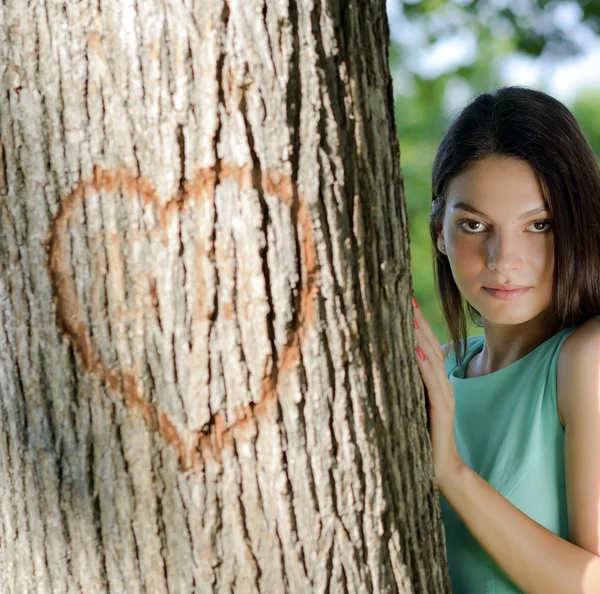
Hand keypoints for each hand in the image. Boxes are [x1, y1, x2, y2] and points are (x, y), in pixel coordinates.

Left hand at [413, 297, 464, 490]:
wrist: (443, 468)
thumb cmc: (424, 437)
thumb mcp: (413, 405)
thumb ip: (408, 387)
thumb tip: (387, 367)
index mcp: (435, 382)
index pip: (426, 346)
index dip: (417, 324)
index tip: (404, 301)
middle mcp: (442, 385)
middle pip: (431, 347)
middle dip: (418, 322)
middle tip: (406, 298)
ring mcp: (444, 397)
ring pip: (433, 361)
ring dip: (421, 339)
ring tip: (410, 318)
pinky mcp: (441, 412)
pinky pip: (433, 386)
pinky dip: (425, 368)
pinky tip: (416, 353)